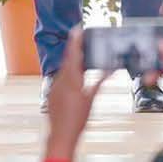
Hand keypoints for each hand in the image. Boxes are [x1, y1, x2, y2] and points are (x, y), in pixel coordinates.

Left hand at [44, 27, 112, 160]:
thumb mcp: (91, 99)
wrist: (61, 134)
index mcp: (71, 78)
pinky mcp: (52, 91)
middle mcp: (60, 78)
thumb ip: (99, 82)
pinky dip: (69, 73)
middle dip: (75, 49)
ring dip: (73, 62)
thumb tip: (111, 70)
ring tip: (82, 55)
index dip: (75, 40)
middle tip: (82, 38)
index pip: (73, 54)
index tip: (77, 28)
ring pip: (64, 68)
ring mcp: (54, 84)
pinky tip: (76, 75)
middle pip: (68, 59)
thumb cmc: (78, 118)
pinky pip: (61, 77)